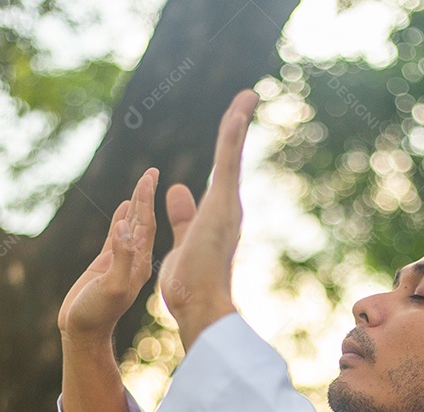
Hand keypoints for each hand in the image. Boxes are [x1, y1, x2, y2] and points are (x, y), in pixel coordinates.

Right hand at [59, 168, 158, 343]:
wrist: (84, 332)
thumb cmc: (97, 313)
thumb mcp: (112, 286)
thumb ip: (121, 258)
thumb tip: (125, 228)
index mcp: (139, 262)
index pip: (145, 224)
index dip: (147, 199)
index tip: (151, 176)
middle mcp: (134, 259)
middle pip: (142, 220)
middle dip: (146, 196)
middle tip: (152, 171)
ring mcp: (121, 261)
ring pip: (130, 225)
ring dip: (136, 204)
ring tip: (143, 183)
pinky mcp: (107, 265)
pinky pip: (117, 236)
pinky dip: (121, 219)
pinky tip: (123, 207)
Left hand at [157, 89, 257, 346]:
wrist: (198, 305)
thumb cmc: (190, 283)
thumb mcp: (181, 239)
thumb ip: (182, 215)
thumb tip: (176, 188)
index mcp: (218, 214)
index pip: (221, 172)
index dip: (225, 146)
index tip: (232, 120)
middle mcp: (228, 206)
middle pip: (232, 156)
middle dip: (238, 125)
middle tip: (246, 97)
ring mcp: (227, 204)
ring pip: (232, 154)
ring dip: (238, 121)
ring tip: (246, 95)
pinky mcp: (222, 203)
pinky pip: (228, 161)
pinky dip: (233, 135)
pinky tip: (239, 110)